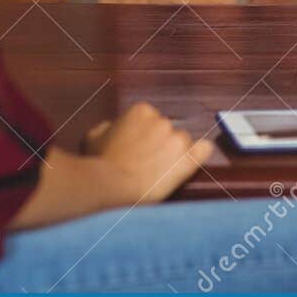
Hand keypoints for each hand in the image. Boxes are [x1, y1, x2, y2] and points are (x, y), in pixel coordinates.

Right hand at [87, 102, 213, 204]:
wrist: (109, 186)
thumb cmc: (98, 163)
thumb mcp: (92, 136)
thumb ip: (106, 126)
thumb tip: (113, 126)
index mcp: (141, 111)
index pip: (151, 120)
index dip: (143, 137)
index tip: (136, 151)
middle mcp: (162, 120)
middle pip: (167, 131)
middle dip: (159, 146)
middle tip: (146, 165)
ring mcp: (177, 138)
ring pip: (182, 143)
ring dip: (174, 155)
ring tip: (158, 173)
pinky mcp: (188, 158)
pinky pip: (204, 150)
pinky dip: (199, 156)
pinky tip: (190, 164)